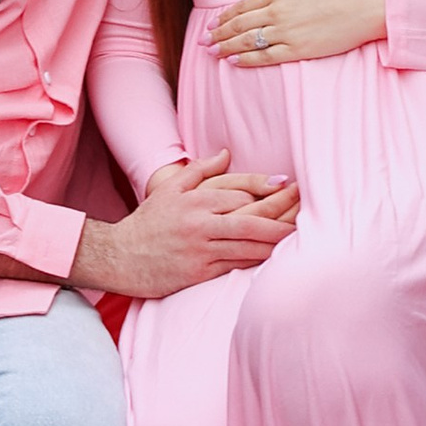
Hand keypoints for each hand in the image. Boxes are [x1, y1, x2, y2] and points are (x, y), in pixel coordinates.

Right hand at [73, 148, 299, 299]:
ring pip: (248, 244)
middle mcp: (200, 222)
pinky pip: (235, 265)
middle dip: (282, 217)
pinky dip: (256, 261)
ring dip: (275, 242)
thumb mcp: (169, 188)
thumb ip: (200, 169)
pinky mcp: (198, 272)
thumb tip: (226, 153)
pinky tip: (273, 259)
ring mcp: (200, 248)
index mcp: (196, 199)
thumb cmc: (147, 222)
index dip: (270, 194)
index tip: (293, 190)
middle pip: (252, 218)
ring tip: (299, 238)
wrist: (118, 256)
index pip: (243, 194)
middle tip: (307, 215)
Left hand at [208, 0, 385, 66]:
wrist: (366, 4)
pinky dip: (247, 59)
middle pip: (240, 24)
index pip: (243, 5)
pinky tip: (234, 62)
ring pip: (248, 41)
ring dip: (227, 47)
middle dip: (219, 34)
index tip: (213, 24)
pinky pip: (265, 56)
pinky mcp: (298, 49)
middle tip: (204, 42)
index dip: (225, 16)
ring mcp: (287, 31)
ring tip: (212, 53)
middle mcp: (278, 10)